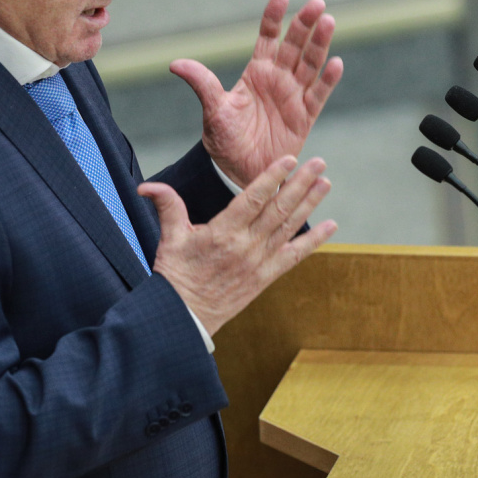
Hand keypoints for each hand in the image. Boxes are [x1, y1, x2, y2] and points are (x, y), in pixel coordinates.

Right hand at [138, 156, 336, 334]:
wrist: (186, 317)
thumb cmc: (176, 276)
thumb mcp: (170, 238)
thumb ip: (167, 206)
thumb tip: (147, 187)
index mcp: (223, 232)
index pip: (253, 198)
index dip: (272, 177)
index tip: (290, 159)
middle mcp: (246, 246)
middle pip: (279, 209)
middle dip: (300, 184)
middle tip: (319, 162)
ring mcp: (259, 262)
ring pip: (290, 227)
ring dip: (310, 204)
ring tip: (326, 183)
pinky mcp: (266, 277)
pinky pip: (295, 256)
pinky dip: (314, 241)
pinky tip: (330, 225)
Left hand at [170, 0, 343, 187]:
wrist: (239, 172)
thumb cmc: (225, 140)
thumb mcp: (213, 111)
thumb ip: (202, 84)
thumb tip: (175, 64)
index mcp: (256, 72)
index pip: (268, 37)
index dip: (274, 17)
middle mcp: (278, 79)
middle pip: (295, 46)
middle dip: (305, 24)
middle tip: (317, 4)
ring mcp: (294, 96)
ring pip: (310, 64)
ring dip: (320, 44)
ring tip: (328, 22)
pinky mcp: (305, 116)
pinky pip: (319, 95)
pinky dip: (328, 80)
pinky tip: (335, 63)